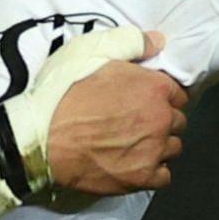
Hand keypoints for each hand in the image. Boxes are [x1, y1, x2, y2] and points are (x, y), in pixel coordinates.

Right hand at [35, 29, 185, 197]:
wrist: (40, 138)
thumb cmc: (62, 92)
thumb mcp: (91, 50)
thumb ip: (130, 42)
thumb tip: (158, 41)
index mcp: (153, 87)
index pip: (177, 92)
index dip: (160, 94)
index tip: (145, 98)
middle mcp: (160, 119)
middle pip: (177, 121)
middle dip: (162, 119)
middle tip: (137, 119)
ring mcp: (153, 151)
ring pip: (172, 148)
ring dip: (159, 144)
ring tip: (134, 141)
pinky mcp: (141, 178)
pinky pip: (163, 176)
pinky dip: (152, 170)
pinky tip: (134, 162)